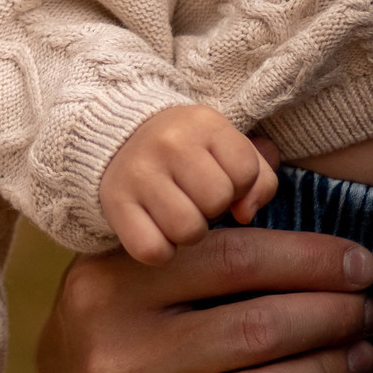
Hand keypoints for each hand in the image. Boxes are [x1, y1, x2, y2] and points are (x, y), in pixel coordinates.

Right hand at [38, 227, 372, 372]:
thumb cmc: (116, 313)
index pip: (230, 260)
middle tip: (368, 308)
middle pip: (256, 329)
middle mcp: (119, 357)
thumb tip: (271, 156)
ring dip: (329, 372)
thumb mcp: (134, 256)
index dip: (308, 258)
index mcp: (111, 287)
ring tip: (360, 353)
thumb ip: (197, 215)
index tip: (360, 262)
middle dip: (331, 315)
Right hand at [100, 105, 280, 264]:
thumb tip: (245, 214)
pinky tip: (155, 230)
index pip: (246, 170)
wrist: (117, 141)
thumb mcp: (226, 148)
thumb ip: (258, 178)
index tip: (218, 177)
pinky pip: (153, 250)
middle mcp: (167, 142)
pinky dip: (160, 250)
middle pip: (217, 199)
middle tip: (194, 197)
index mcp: (202, 122)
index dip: (239, 184)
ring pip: (188, 229)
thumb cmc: (187, 153)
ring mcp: (137, 172)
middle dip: (212, 207)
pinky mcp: (114, 202)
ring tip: (176, 213)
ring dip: (188, 231)